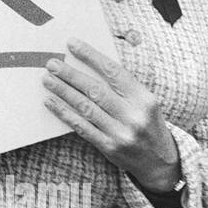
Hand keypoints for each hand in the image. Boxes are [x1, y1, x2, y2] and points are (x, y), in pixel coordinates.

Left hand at [42, 38, 179, 190]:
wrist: (160, 162)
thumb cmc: (147, 125)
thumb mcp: (144, 103)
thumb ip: (122, 87)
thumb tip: (89, 65)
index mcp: (144, 99)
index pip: (114, 72)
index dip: (91, 56)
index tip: (72, 44)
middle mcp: (133, 115)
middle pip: (96, 89)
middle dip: (71, 75)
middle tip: (52, 64)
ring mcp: (121, 133)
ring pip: (86, 107)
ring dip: (63, 92)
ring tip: (47, 80)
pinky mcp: (109, 147)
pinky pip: (82, 127)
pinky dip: (64, 113)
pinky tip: (51, 102)